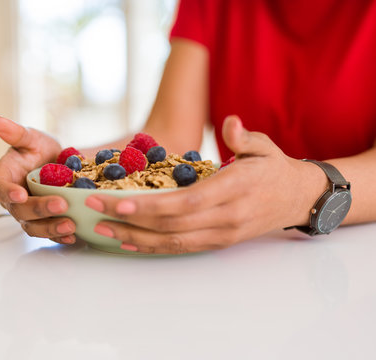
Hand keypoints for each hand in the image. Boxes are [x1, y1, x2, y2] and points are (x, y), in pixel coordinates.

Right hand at [0, 116, 77, 244]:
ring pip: (33, 227)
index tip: (20, 194)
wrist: (62, 163)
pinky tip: (74, 235)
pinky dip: (60, 236)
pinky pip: (49, 233)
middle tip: (60, 204)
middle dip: (39, 210)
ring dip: (50, 228)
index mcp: (4, 178)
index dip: (6, 193)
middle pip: (19, 211)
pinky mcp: (45, 222)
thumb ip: (17, 134)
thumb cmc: (40, 150)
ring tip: (70, 225)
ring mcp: (29, 214)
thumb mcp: (32, 138)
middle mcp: (13, 199)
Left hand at [84, 115, 326, 253]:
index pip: (186, 203)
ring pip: (171, 242)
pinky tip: (129, 242)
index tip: (117, 203)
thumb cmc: (276, 169)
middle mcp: (225, 218)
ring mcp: (221, 234)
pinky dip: (152, 247)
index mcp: (234, 190)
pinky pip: (181, 248)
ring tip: (102, 230)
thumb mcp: (264, 147)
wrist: (299, 199)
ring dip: (134, 238)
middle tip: (94, 212)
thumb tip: (229, 122)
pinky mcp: (217, 242)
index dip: (150, 206)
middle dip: (129, 221)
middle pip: (170, 226)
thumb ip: (244, 137)